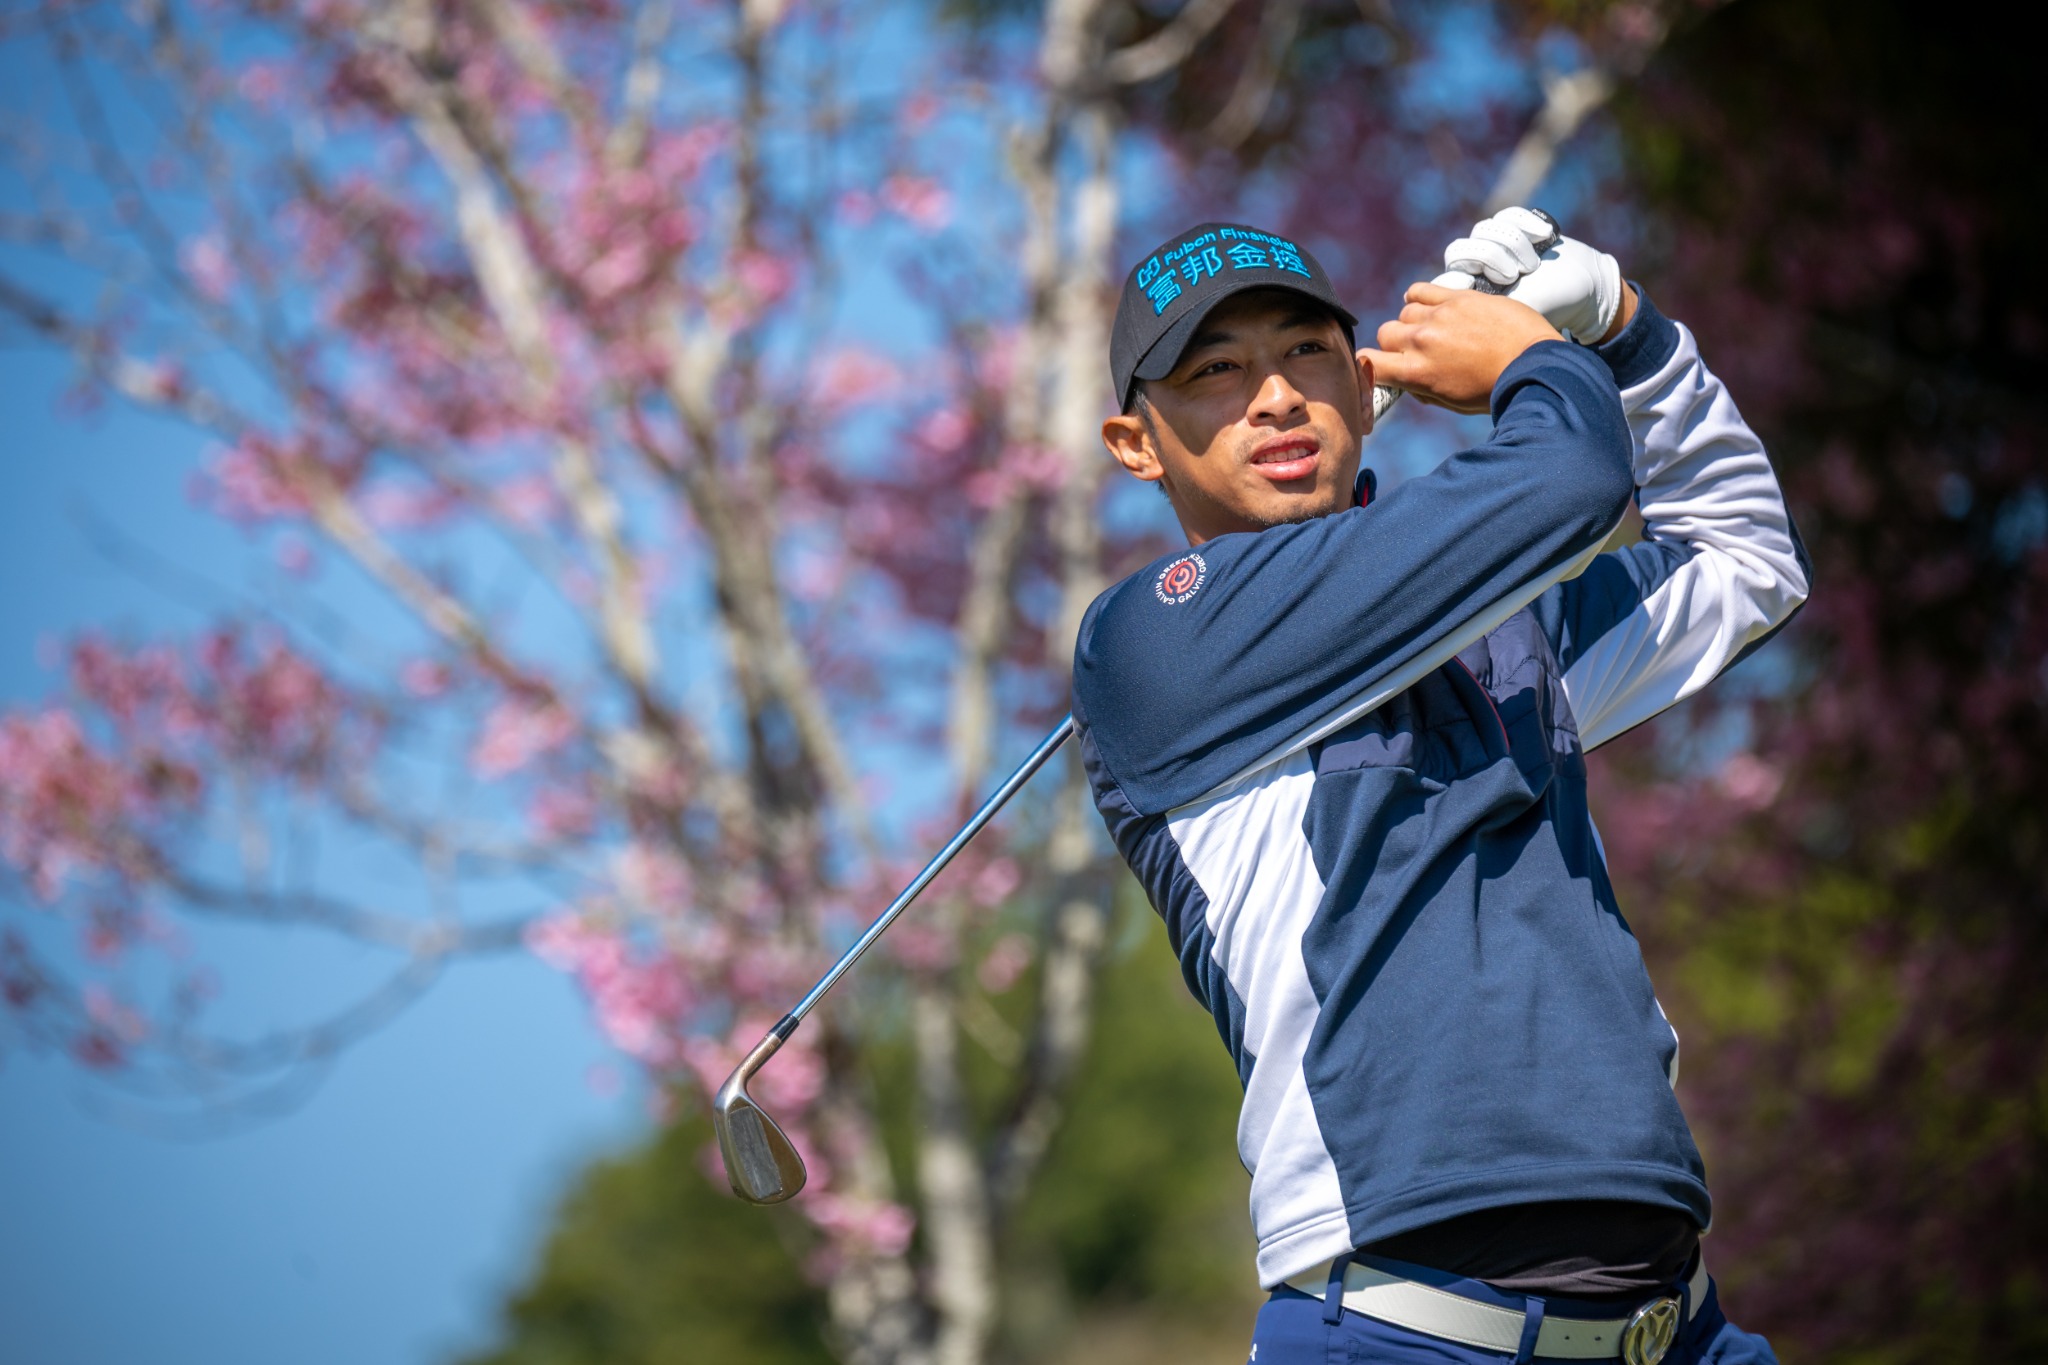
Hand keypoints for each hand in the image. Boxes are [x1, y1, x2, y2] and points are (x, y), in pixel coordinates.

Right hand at [1360, 282, 1563, 414]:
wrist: (1535, 365)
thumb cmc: (1495, 389)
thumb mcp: (1453, 401)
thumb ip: (1422, 389)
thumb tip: (1406, 380)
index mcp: (1416, 373)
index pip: (1367, 362)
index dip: (1370, 365)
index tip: (1382, 367)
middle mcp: (1420, 342)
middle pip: (1385, 333)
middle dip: (1396, 344)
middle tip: (1419, 352)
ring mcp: (1438, 316)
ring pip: (1404, 313)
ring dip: (1414, 322)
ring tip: (1438, 332)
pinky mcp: (1456, 297)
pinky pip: (1419, 290)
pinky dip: (1419, 298)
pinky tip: (1433, 308)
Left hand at [1443, 207, 1627, 344]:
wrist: (1584, 291)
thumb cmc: (1549, 309)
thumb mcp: (1513, 316)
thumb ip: (1480, 317)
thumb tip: (1450, 321)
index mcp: (1470, 294)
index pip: (1444, 282)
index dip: (1453, 279)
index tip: (1468, 284)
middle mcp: (1477, 267)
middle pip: (1459, 250)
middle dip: (1490, 259)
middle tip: (1513, 276)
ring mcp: (1495, 245)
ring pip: (1484, 230)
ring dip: (1513, 245)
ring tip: (1532, 265)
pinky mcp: (1515, 227)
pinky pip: (1508, 215)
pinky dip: (1527, 224)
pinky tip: (1544, 235)